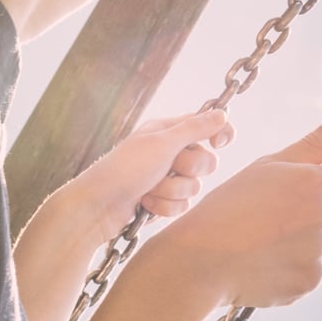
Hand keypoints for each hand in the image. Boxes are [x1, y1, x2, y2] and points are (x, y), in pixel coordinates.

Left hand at [57, 108, 233, 250]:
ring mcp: (165, 178)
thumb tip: (223, 113)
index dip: (219, 133)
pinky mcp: (161, 201)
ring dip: (171, 191)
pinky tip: (145, 204)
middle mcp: (168, 152)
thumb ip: (195, 128)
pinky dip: (164, 207)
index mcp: (168, 131)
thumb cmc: (125, 168)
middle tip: (168, 167)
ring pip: (194, 187)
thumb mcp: (163, 143)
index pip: (206, 126)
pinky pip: (182, 206)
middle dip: (188, 170)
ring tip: (148, 189)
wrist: (98, 207)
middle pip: (206, 161)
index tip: (218, 144)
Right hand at [150, 108, 321, 310]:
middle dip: (320, 215)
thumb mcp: (268, 166)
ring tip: (263, 238)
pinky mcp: (307, 284)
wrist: (201, 260)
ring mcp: (318, 257)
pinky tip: (261, 259)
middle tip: (277, 214)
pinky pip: (309, 270)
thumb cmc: (229, 206)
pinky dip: (291, 266)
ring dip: (303, 241)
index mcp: (319, 188)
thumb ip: (314, 145)